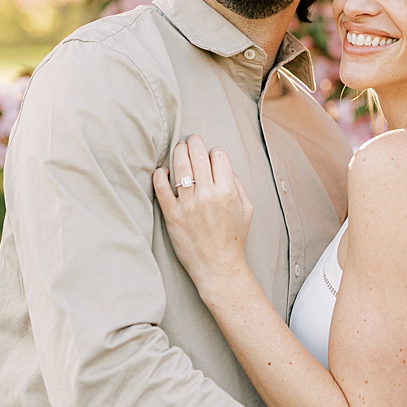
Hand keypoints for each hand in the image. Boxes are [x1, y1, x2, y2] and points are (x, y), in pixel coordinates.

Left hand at [152, 135, 254, 295]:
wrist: (218, 267)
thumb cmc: (233, 239)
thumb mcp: (246, 209)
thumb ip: (237, 185)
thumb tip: (224, 167)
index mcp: (228, 191)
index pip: (219, 156)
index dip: (214, 152)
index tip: (211, 155)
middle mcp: (208, 194)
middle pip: (197, 155)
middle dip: (194, 143)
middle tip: (191, 140)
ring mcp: (188, 204)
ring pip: (179, 166)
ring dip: (178, 152)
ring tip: (178, 148)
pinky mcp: (172, 214)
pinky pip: (161, 187)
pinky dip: (160, 174)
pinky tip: (163, 171)